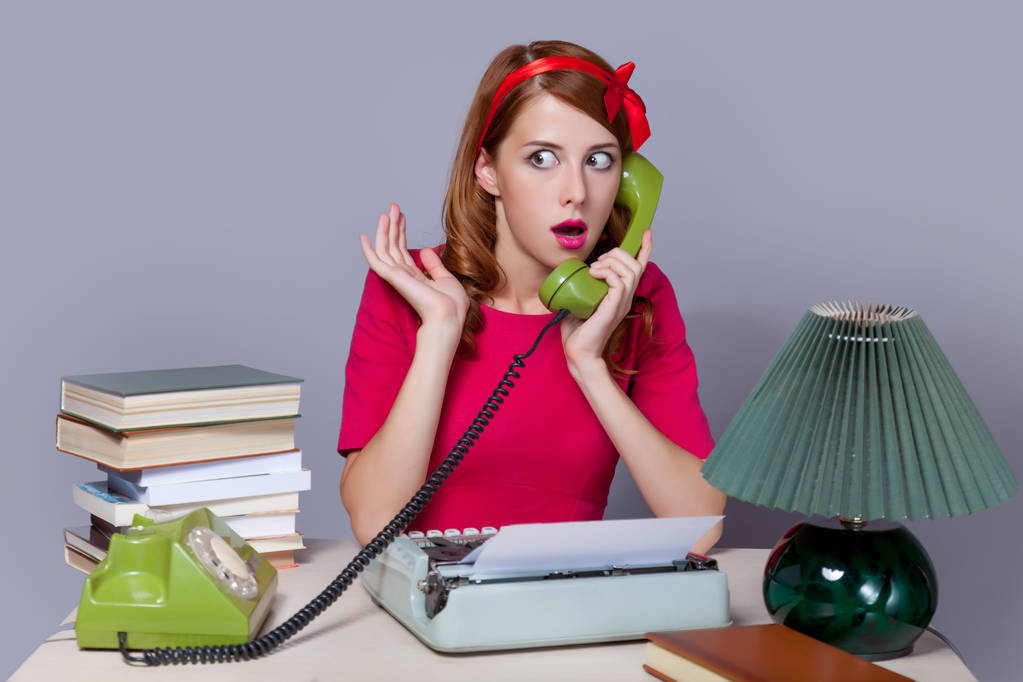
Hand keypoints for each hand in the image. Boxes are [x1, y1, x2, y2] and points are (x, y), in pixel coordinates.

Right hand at [359, 203, 468, 334]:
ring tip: (386, 212)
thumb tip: (424, 250)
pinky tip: (364, 236)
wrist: (450, 315)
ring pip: (385, 249)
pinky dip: (368, 250)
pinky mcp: (394, 278)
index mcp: (415, 276)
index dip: (401, 231)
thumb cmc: (451, 304)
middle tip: (393, 206)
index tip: (402, 215)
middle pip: (393, 246)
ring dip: (384, 230)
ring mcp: (397, 277)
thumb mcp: (445, 278)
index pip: (403, 250)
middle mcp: (404, 276)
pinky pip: (376, 262)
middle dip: (393, 225)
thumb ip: (433, 264)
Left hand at [560, 230, 652, 375]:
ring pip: (630, 270)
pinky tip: (594, 274)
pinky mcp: (614, 307)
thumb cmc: (577, 330)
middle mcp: (626, 297)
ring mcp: (622, 302)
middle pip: (636, 264)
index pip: (640, 268)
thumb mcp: (580, 300)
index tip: (646, 232)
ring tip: (594, 268)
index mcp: (621, 295)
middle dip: (618, 253)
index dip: (645, 248)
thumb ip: (581, 285)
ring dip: (611, 262)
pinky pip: (619, 281)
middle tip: (598, 261)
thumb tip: (572, 270)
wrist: (578, 351)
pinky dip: (607, 272)